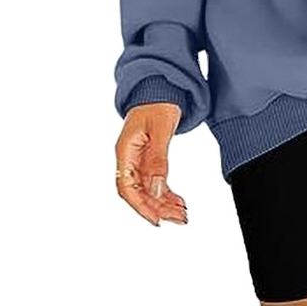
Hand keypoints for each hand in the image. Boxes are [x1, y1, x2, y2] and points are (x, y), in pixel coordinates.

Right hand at [115, 103, 187, 226]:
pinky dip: (167, 193)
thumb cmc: (158, 102)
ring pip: (148, 190)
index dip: (140, 206)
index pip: (127, 188)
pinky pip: (156, 181)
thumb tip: (157, 188)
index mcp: (125, 152)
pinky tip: (178, 201)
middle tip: (178, 219)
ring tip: (182, 214)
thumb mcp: (160, 129)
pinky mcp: (149, 159)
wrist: (160, 87)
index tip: (156, 219)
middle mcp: (129, 159)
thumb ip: (158, 159)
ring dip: (163, 203)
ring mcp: (139, 160)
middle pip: (138, 193)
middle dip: (157, 208)